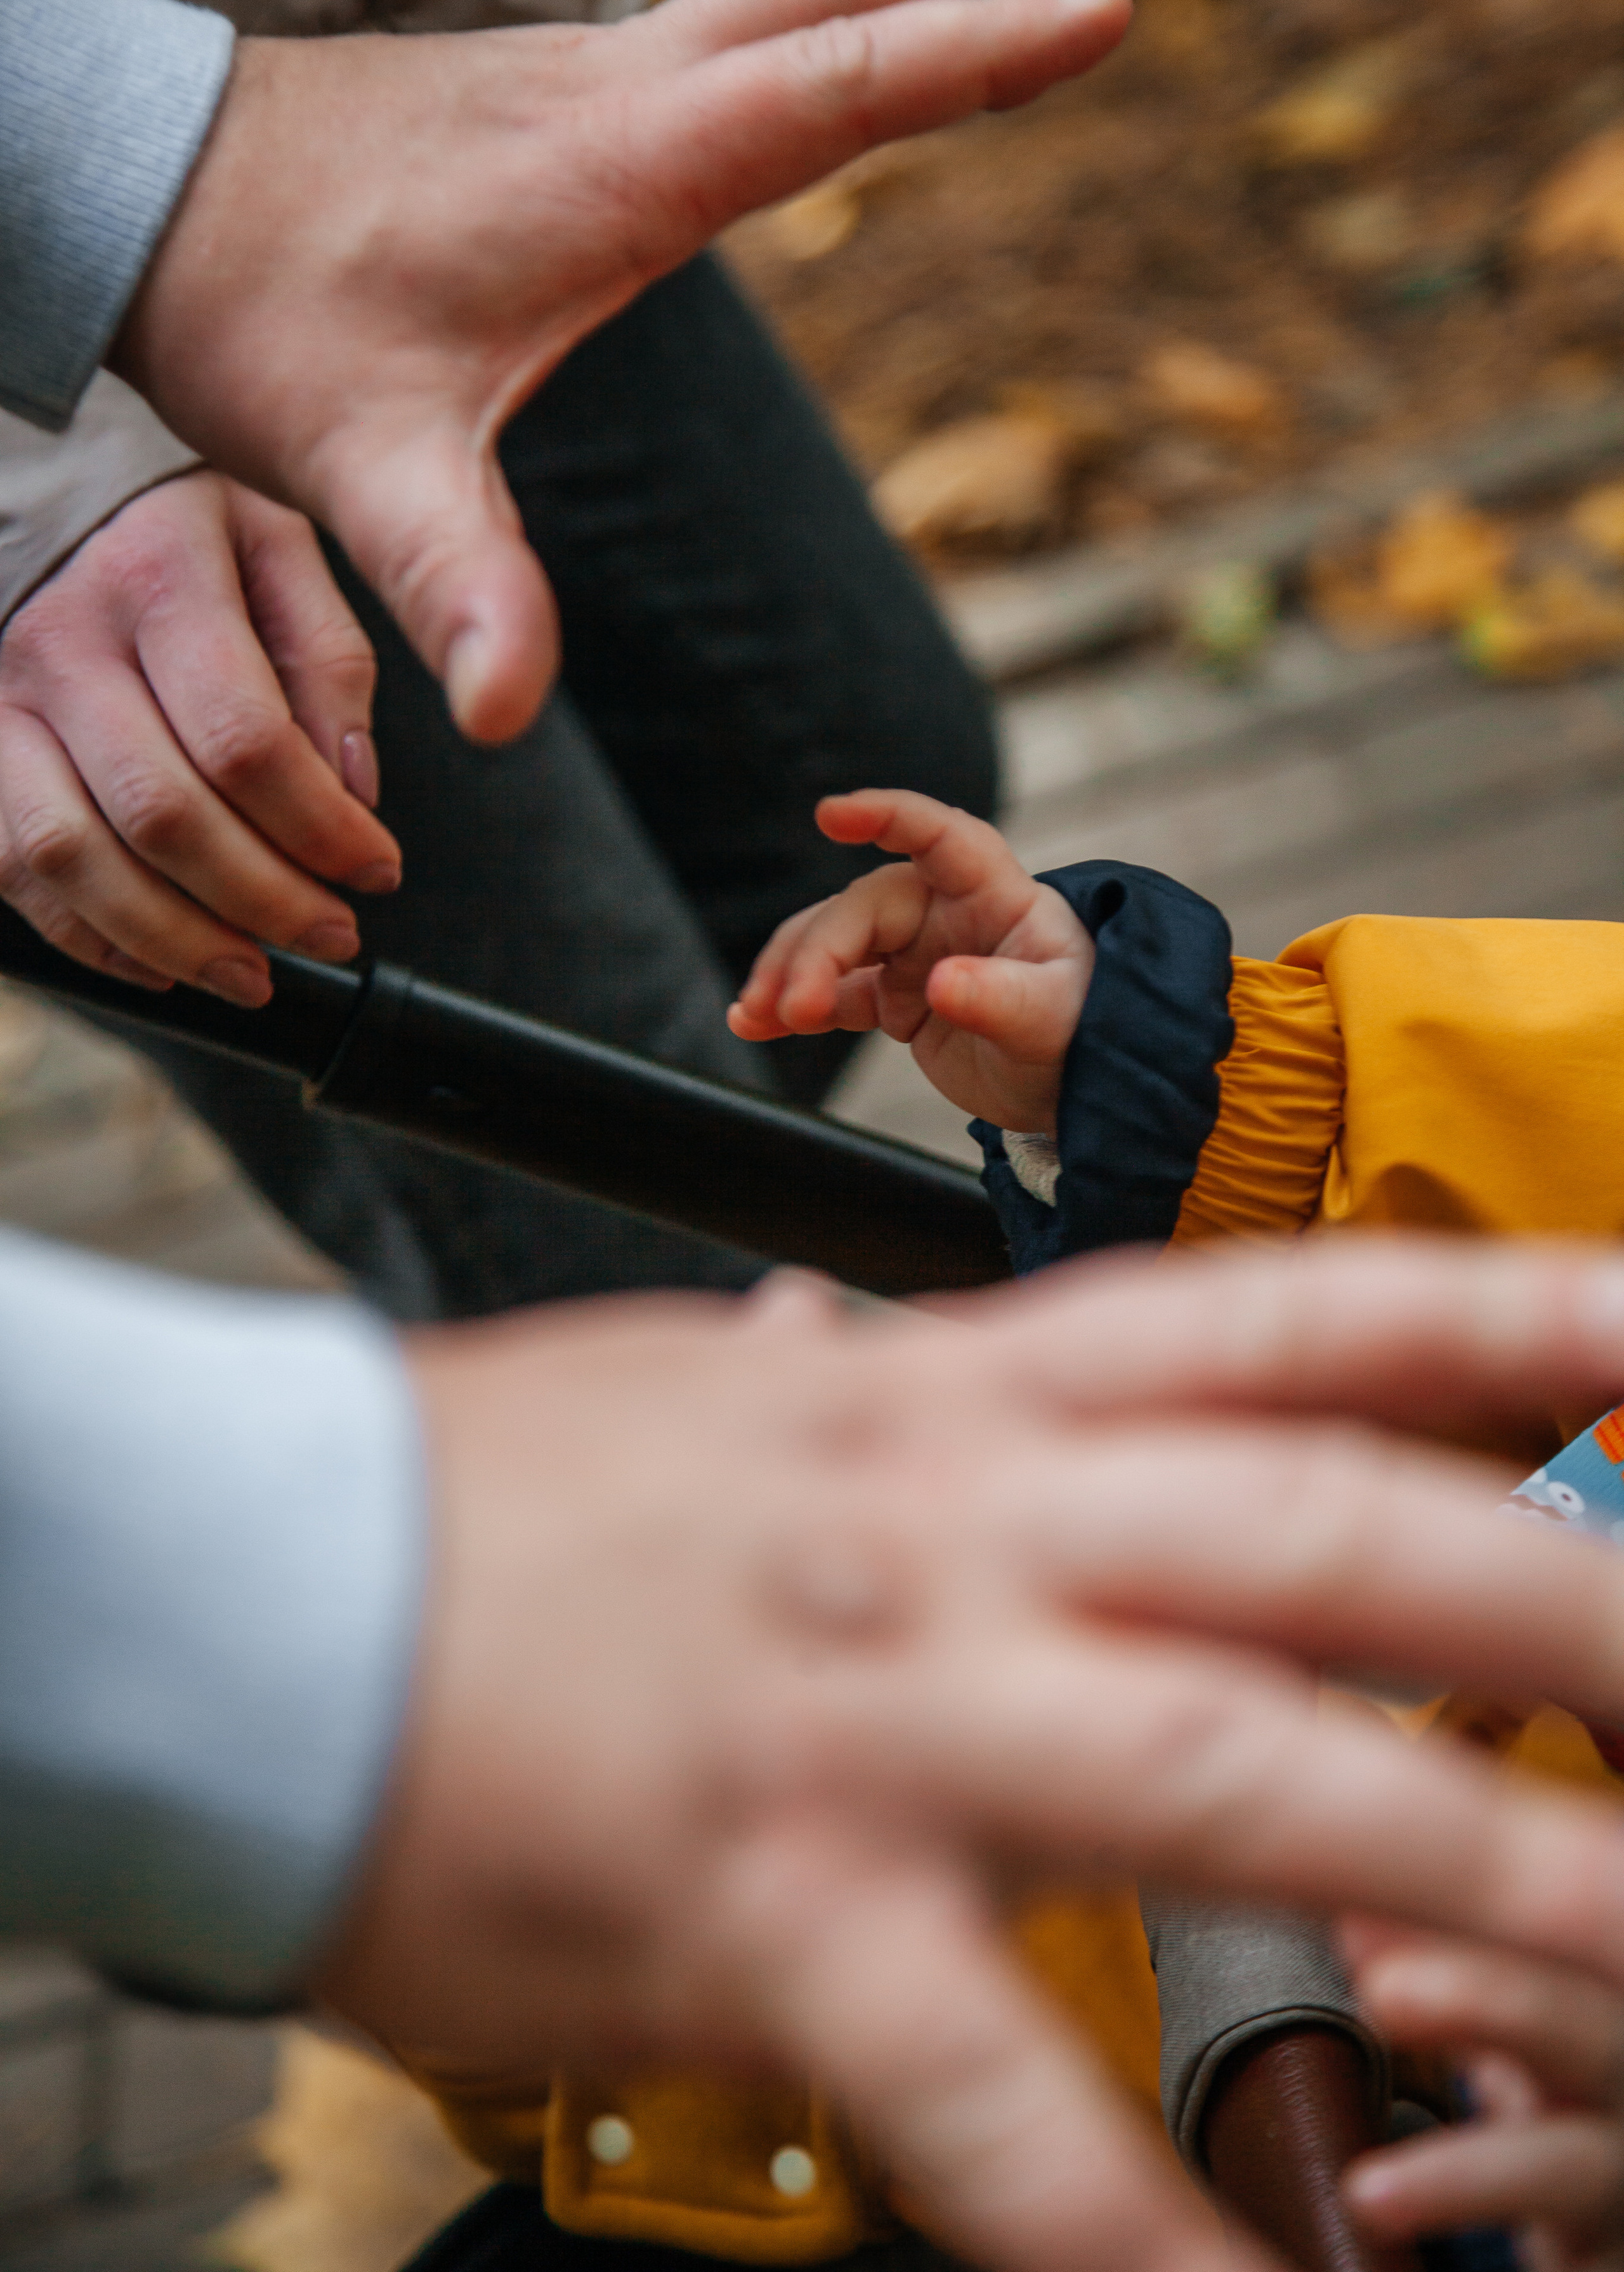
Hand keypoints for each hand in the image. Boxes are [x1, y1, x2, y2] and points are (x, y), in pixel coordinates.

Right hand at [0, 472, 401, 1005]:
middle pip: (164, 813)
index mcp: (157, 577)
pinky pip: (12, 865)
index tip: (379, 871)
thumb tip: (355, 791)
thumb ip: (327, 657)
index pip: (247, 741)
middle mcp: (64, 642)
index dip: (322, 829)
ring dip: (176, 938)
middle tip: (333, 935)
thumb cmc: (174, 520)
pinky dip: (90, 934)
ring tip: (255, 974)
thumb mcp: (276, 542)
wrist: (42, 483)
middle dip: (263, 899)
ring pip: (74, 855)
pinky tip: (162, 960)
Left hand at [112, 0, 1133, 745]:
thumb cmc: (264, 318)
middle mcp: (614, 91)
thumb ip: (454, 580)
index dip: (968, 50)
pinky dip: (840, 4)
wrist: (150, 192)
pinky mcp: (564, 87)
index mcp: (607, 167)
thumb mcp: (359, 466)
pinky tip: (862, 29)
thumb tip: (504, 712)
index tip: (1100, 2)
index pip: (825, 86)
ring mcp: (590, 73)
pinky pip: (741, 21)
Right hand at [319, 1236, 1623, 2271]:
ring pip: (1235, 1774)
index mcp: (941, 1396)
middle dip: (1563, 1609)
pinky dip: (1129, 2232)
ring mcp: (872, 1709)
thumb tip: (858, 1337)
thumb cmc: (496, 1498)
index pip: (1273, 1319)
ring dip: (1471, 1879)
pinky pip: (989, 2096)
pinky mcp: (769, 1907)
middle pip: (1323, 1537)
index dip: (1490, 1307)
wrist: (262, 1584)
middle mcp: (945, 1526)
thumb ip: (842, 1387)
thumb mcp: (715, 1391)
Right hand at [728, 788, 1092, 1133]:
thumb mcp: (1054, 1018)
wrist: (1084, 1084)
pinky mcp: (896, 998)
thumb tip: (940, 985)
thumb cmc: (1085, 1029)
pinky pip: (833, 993)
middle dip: (817, 953)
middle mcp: (946, 911)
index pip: (939, 835)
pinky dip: (792, 1007)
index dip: (886, 816)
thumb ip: (1001, 998)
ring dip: (789, 975)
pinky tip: (752, 1023)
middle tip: (794, 1009)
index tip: (830, 815)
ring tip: (755, 1016)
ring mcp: (916, 952)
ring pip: (833, 944)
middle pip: (862, 908)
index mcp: (993, 893)